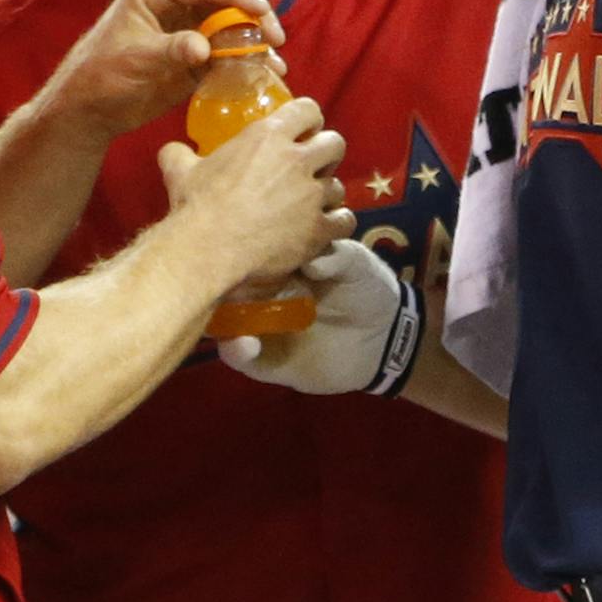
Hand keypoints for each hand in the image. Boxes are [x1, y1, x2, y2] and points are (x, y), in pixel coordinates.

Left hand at [50, 0, 282, 139]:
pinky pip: (225, 55)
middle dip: (254, 20)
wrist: (89, 109)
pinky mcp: (193, 57)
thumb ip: (171, 50)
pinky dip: (244, 64)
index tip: (262, 10)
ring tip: (276, 63)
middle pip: (226, 4)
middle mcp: (176, 4)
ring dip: (254, 44)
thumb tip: (205, 47)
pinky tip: (264, 74)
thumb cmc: (101, 74)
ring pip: (230, 30)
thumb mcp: (135, 59)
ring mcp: (186, 30)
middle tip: (277, 38)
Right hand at [156, 98, 353, 284]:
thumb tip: (172, 150)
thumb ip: (180, 154)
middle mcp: (297, 161)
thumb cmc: (196, 207)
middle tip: (310, 168)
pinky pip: (345, 219)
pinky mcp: (319, 229)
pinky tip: (326, 227)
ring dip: (327, 194)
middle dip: (326, 154)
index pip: (308, 110)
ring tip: (312, 205)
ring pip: (339, 186)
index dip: (308, 120)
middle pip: (335, 144)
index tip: (302, 132)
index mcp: (268, 137)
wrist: (207, 250)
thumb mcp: (181, 171)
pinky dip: (337, 223)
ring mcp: (312, 196)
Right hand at [216, 239, 421, 393]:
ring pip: (223, 321)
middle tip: (214, 281)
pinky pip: (240, 357)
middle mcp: (260, 293)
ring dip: (216, 319)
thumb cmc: (367, 289)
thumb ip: (337, 256)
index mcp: (278, 263)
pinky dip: (236, 351)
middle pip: (224, 285)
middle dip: (214, 282)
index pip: (247, 251)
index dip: (236, 245)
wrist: (387, 338)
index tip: (229, 241)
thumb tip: (309, 261)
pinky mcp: (265, 361)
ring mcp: (259, 327)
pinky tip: (246, 345)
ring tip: (224, 320)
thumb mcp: (356, 263)